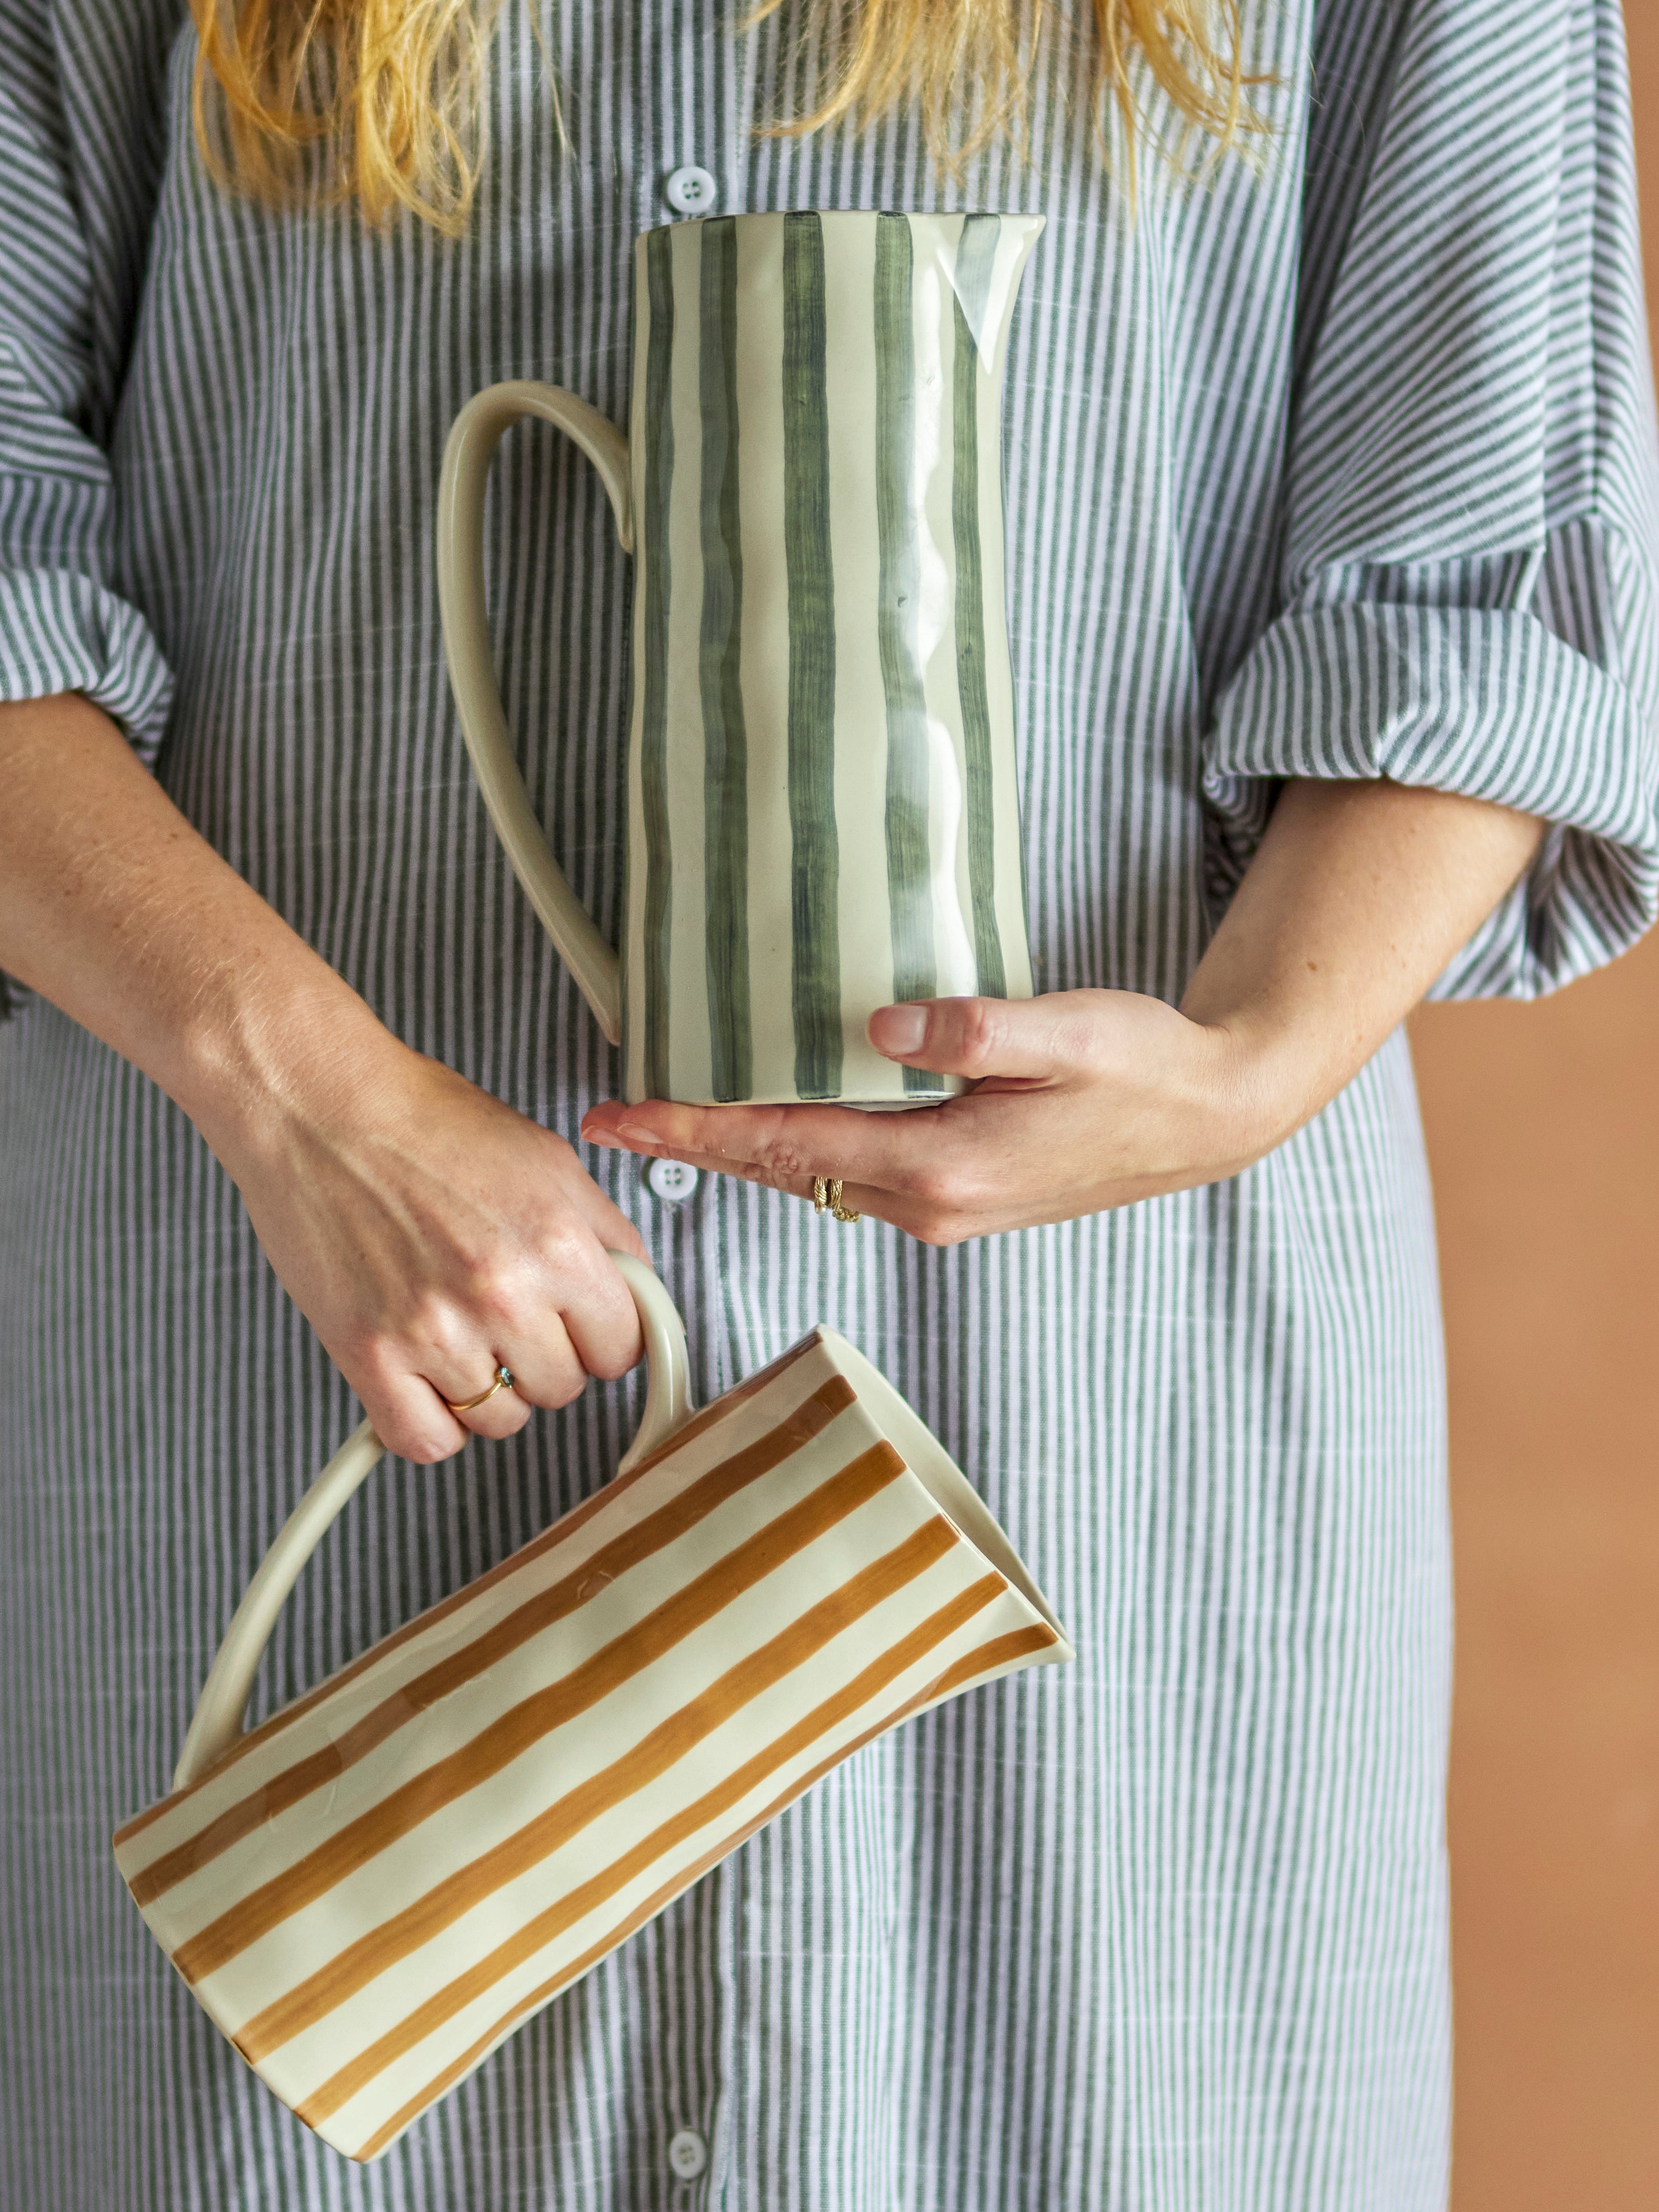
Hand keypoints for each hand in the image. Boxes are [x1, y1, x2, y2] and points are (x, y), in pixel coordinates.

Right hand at [214, 1023, 646, 1461]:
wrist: (319, 1106)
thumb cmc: (422, 1120)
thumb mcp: (547, 1159)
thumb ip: (605, 1234)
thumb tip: (637, 1294)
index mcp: (557, 1242)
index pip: (624, 1347)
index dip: (602, 1335)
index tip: (579, 1325)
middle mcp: (502, 1292)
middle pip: (563, 1387)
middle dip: (544, 1356)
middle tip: (506, 1311)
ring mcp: (434, 1330)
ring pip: (498, 1419)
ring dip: (485, 1387)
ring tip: (457, 1326)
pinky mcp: (368, 1354)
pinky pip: (426, 1441)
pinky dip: (431, 1423)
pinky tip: (425, 1379)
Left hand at [580, 991, 1292, 1245]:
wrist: (1207, 1118)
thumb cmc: (1142, 1068)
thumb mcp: (1065, 1032)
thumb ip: (972, 1029)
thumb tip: (878, 1026)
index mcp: (941, 1169)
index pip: (787, 1145)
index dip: (696, 1129)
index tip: (620, 1115)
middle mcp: (929, 1204)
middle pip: (783, 1171)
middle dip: (695, 1144)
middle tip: (611, 1117)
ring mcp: (942, 1209)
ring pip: (813, 1178)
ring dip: (743, 1149)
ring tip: (672, 1115)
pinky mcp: (959, 1195)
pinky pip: (850, 1174)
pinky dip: (797, 1149)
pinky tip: (775, 1117)